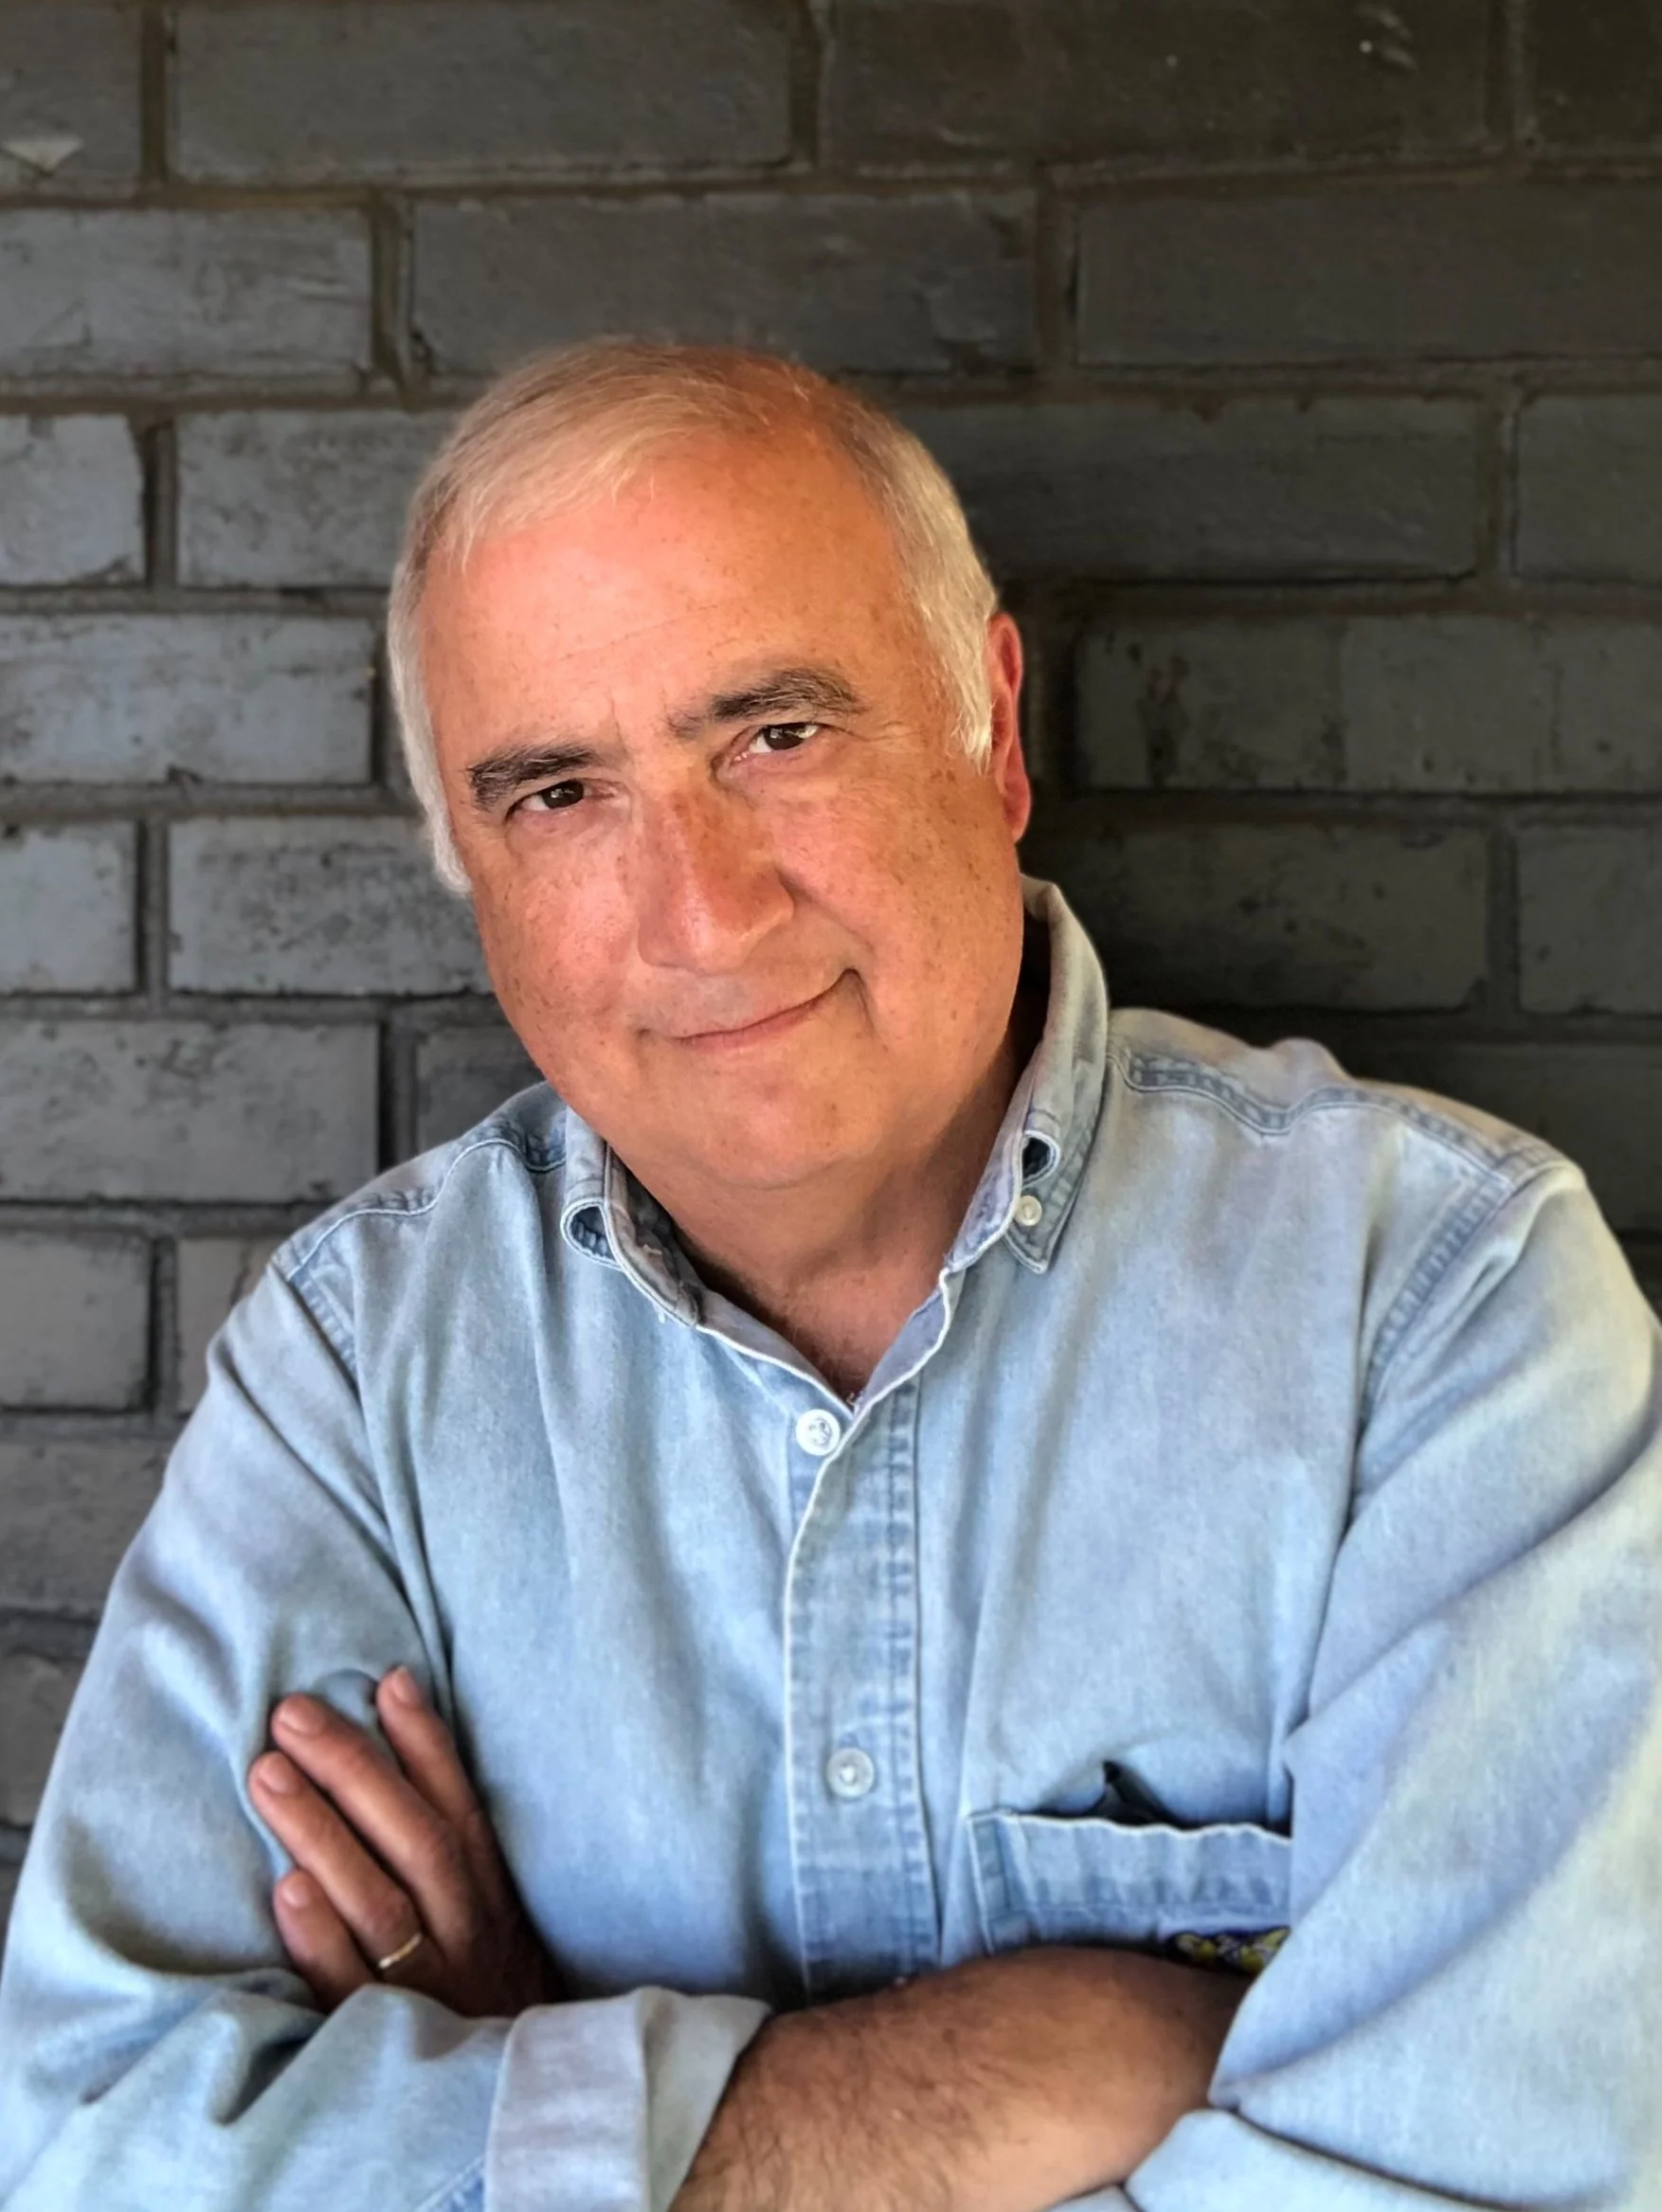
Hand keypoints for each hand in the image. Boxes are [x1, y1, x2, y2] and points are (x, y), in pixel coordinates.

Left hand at [248, 1667, 559, 2017]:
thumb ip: (455, 1847)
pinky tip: (286, 1889)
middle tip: (292, 1715)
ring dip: (323, 1832)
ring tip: (267, 1774)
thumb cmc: (485, 1987)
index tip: (387, 1680)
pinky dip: (323, 1937)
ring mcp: (430, 1985)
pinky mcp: (389, 2037)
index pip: (461, 1807)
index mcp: (492, 1896)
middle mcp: (467, 1932)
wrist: (512, 2101)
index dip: (428, 1743)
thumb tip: (405, 1739)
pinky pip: (353, 1984)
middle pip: (415, 1840)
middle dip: (354, 1770)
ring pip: (380, 1901)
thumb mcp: (491, 1914)